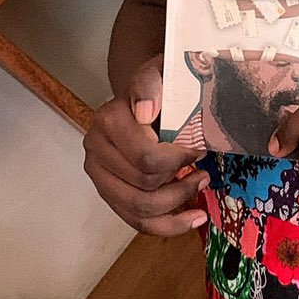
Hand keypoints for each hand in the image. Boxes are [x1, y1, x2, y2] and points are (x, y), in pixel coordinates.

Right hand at [83, 55, 207, 236]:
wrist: (143, 98)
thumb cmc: (158, 88)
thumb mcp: (159, 72)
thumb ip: (150, 83)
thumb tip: (145, 111)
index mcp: (108, 121)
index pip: (145, 156)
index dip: (179, 158)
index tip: (200, 147)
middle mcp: (96, 150)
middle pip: (144, 184)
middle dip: (180, 178)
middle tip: (202, 163)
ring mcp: (100, 177)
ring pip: (140, 209)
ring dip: (178, 201)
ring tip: (200, 183)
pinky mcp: (111, 195)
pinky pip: (138, 222)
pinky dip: (170, 226)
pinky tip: (196, 219)